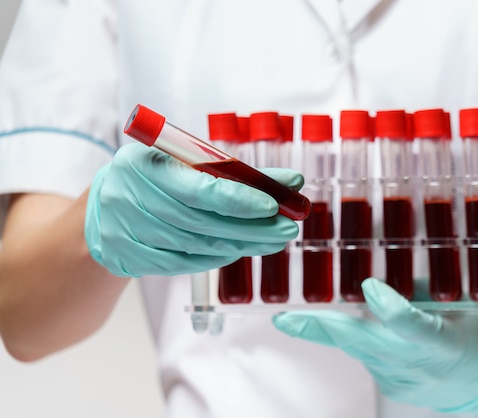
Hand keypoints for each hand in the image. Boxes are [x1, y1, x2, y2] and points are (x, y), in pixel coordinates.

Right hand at [85, 143, 300, 276]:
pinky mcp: (127, 258)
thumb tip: (287, 183)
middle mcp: (126, 198)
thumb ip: (230, 171)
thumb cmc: (154, 176)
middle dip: (250, 228)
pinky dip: (215, 257)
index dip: (239, 200)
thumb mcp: (181, 160)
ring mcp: (123, 233)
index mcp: (140, 164)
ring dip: (240, 245)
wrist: (103, 205)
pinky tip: (239, 250)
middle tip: (286, 229)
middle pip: (200, 222)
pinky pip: (182, 263)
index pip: (198, 188)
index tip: (274, 205)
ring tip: (271, 241)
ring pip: (194, 246)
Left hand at [273, 278, 477, 416]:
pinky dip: (353, 337)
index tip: (370, 286)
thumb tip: (384, 275)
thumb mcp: (463, 308)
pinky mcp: (391, 384)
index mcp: (444, 343)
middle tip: (286, 320)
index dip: (388, 306)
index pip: (412, 326)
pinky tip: (345, 326)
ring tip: (298, 317)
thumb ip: (422, 294)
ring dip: (330, 330)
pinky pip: (364, 355)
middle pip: (364, 343)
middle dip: (320, 329)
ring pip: (357, 348)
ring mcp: (401, 380)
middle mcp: (418, 366)